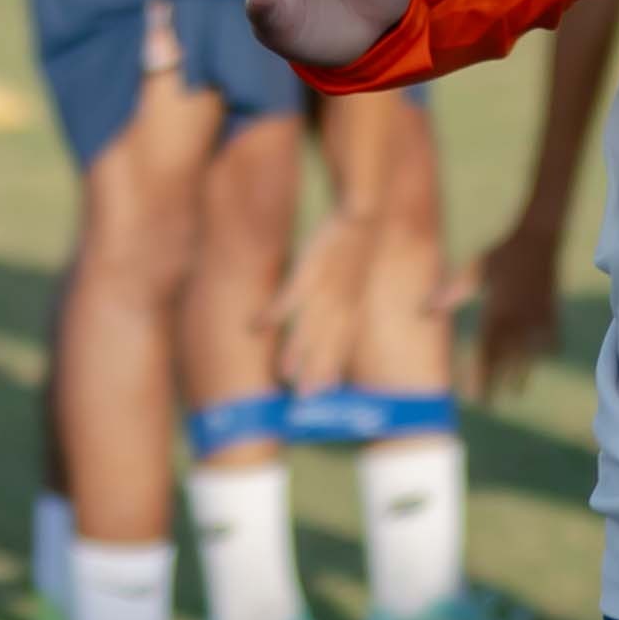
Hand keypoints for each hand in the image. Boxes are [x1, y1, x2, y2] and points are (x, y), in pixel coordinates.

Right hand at [269, 214, 370, 382]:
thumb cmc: (355, 253)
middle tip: (302, 400)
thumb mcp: (355, 285)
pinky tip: (256, 328)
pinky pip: (287, 299)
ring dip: (295, 352)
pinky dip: (273, 314)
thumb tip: (339, 331)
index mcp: (351, 309)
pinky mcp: (308, 272)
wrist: (362, 219)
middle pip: (325, 346)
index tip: (322, 395)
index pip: (341, 347)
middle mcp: (339, 305)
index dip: (331, 370)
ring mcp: (324, 290)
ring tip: (283, 374)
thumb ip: (345, 311)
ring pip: (308, 328)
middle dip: (314, 373)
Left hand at [464, 217, 572, 394]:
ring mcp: (537, 317)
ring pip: (529, 353)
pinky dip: (547, 349)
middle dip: (495, 382)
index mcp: (496, 311)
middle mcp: (517, 319)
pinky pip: (550, 338)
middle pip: (505, 359)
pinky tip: (543, 359)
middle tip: (487, 404)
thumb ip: (449, 294)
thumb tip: (422, 311)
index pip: (485, 351)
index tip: (473, 395)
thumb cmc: (502, 253)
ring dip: (521, 373)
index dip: (479, 375)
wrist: (539, 237)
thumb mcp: (473, 272)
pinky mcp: (552, 312)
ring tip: (516, 391)